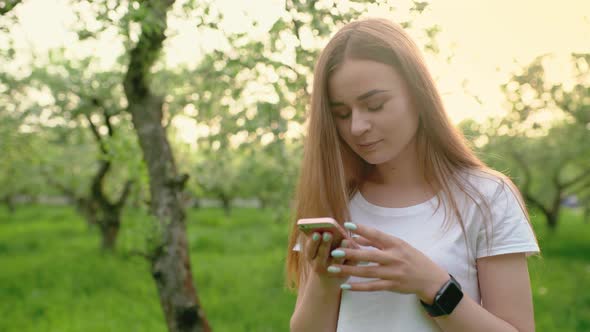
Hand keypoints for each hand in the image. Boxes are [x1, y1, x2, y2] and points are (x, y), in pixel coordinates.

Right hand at [302, 231, 360, 287]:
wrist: (327, 279)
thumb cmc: (322, 257)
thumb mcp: (316, 251)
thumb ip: (320, 240)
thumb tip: (330, 227)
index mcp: (310, 257)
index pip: (310, 250)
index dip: (313, 242)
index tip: (316, 233)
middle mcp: (319, 266)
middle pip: (322, 254)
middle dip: (325, 244)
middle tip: (328, 234)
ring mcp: (331, 271)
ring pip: (337, 261)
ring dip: (341, 251)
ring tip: (345, 240)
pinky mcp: (345, 273)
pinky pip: (349, 263)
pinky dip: (353, 255)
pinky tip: (355, 246)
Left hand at [325, 222, 449, 302]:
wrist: (430, 279)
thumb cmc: (412, 258)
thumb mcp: (399, 246)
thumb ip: (378, 242)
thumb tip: (356, 238)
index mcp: (396, 244)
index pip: (377, 235)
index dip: (362, 229)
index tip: (348, 224)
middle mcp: (394, 258)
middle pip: (369, 255)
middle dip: (351, 253)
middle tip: (334, 251)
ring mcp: (393, 273)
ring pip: (367, 272)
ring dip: (349, 270)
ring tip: (333, 268)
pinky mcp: (392, 286)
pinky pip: (372, 287)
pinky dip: (358, 287)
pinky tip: (345, 286)